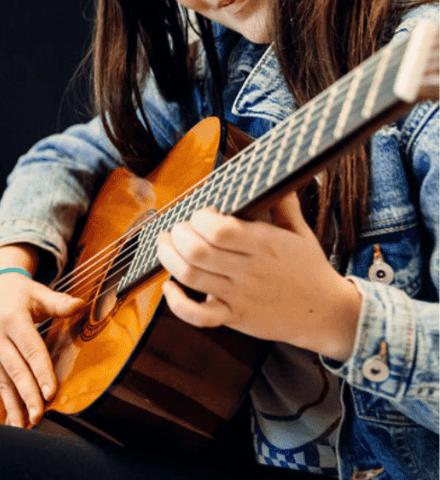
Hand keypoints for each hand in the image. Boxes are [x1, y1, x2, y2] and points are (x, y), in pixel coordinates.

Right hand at [0, 246, 83, 427]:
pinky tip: (16, 418)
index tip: (51, 392)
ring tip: (27, 425)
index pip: (30, 349)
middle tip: (40, 415)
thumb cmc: (19, 294)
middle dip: (28, 395)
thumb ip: (59, 302)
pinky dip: (7, 400)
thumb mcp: (38, 292)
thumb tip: (81, 305)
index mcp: (12, 318)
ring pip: (4, 380)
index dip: (41, 372)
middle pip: (16, 369)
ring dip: (16, 404)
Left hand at [156, 192, 360, 359]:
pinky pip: (198, 316)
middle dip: (177, 234)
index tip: (202, 214)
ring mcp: (240, 296)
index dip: (200, 218)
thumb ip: (283, 203)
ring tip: (165, 246)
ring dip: (168, 258)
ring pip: (191, 277)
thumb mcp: (300, 231)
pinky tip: (170, 286)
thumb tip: (275, 174)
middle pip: (197, 251)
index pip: (219, 229)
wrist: (328, 313)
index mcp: (265, 244)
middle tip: (177, 228)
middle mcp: (249, 270)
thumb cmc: (309, 267)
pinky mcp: (234, 318)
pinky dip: (176, 302)